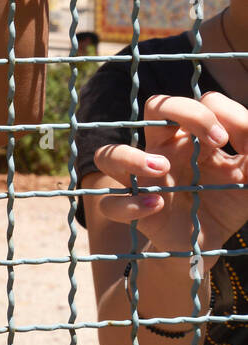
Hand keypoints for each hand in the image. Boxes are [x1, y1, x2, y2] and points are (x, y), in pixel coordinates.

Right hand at [93, 92, 247, 256]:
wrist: (211, 241)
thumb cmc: (228, 202)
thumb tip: (238, 126)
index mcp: (190, 138)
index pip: (194, 103)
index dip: (211, 113)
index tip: (231, 142)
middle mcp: (163, 151)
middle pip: (155, 106)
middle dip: (183, 112)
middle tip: (215, 142)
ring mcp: (143, 179)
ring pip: (108, 154)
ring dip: (131, 156)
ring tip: (162, 169)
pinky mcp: (134, 211)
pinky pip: (111, 203)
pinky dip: (129, 203)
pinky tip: (157, 205)